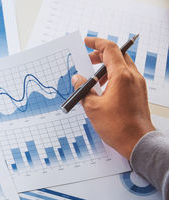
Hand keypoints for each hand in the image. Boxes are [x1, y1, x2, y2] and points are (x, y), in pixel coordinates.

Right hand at [72, 37, 154, 159]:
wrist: (137, 142)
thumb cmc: (118, 126)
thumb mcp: (92, 107)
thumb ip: (83, 89)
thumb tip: (77, 78)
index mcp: (122, 76)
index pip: (110, 49)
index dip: (96, 43)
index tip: (86, 42)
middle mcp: (133, 77)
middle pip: (117, 55)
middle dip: (100, 56)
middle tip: (86, 61)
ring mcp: (138, 84)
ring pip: (122, 66)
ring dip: (106, 67)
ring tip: (93, 80)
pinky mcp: (139, 92)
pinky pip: (125, 77)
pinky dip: (113, 77)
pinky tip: (103, 89)